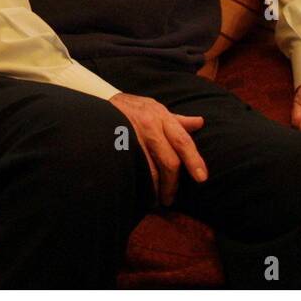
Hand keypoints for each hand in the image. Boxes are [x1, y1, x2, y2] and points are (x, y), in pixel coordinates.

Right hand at [108, 92, 207, 206]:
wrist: (99, 101)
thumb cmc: (132, 108)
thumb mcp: (155, 108)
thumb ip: (177, 120)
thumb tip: (200, 122)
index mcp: (161, 116)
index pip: (183, 141)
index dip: (194, 160)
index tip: (202, 178)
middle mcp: (149, 125)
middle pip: (168, 161)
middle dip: (172, 184)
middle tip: (169, 198)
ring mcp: (132, 135)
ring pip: (150, 169)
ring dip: (155, 187)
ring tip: (154, 198)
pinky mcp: (117, 146)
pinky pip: (132, 168)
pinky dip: (139, 182)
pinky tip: (139, 190)